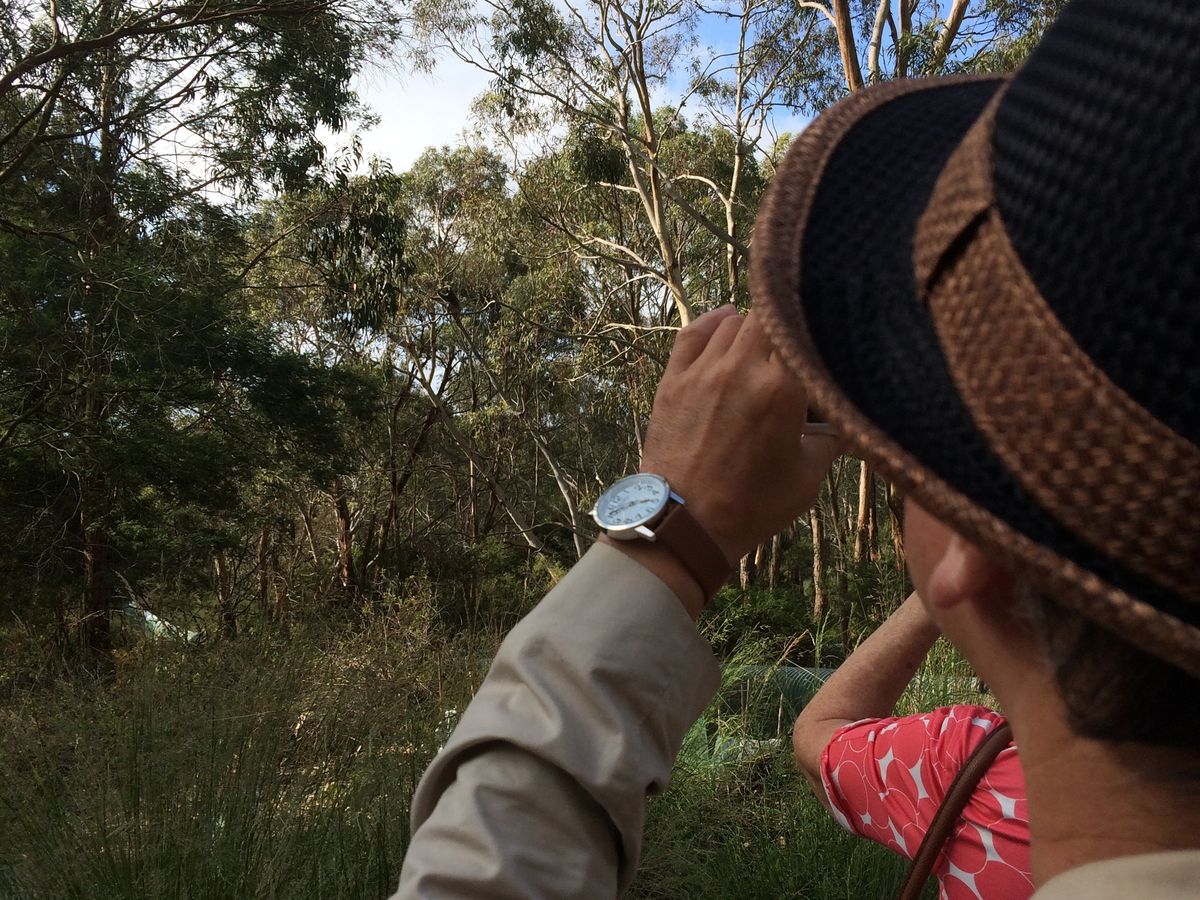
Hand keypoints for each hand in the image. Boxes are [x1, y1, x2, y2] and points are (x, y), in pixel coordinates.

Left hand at [640, 305, 841, 563]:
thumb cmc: (751, 506)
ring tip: (762, 345)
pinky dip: (712, 322)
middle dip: (784, 328)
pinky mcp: (673, 380)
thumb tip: (854, 425)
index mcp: (782, 390)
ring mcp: (703, 372)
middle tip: (790, 349)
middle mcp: (742, 369)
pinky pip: (693, 334)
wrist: (686, 522)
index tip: (824, 340)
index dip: (814, 332)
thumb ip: (831, 442)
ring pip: (733, 323)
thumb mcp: (806, 478)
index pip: (803, 333)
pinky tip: (725, 319)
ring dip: (751, 329)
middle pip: (768, 319)